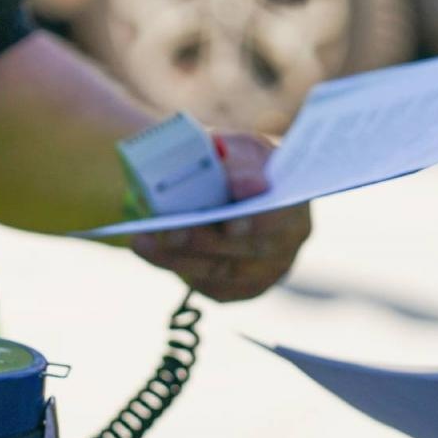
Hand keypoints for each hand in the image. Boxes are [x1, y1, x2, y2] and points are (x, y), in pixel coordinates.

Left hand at [130, 132, 310, 301]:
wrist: (216, 186)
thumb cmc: (229, 163)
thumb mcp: (235, 149)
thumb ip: (239, 161)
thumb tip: (247, 184)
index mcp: (294, 200)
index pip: (281, 215)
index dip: (257, 221)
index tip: (229, 222)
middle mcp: (287, 241)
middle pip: (248, 248)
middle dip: (205, 240)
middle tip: (170, 231)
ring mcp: (266, 269)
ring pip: (221, 270)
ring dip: (179, 256)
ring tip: (143, 239)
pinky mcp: (238, 288)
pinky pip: (206, 284)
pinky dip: (173, 266)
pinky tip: (147, 249)